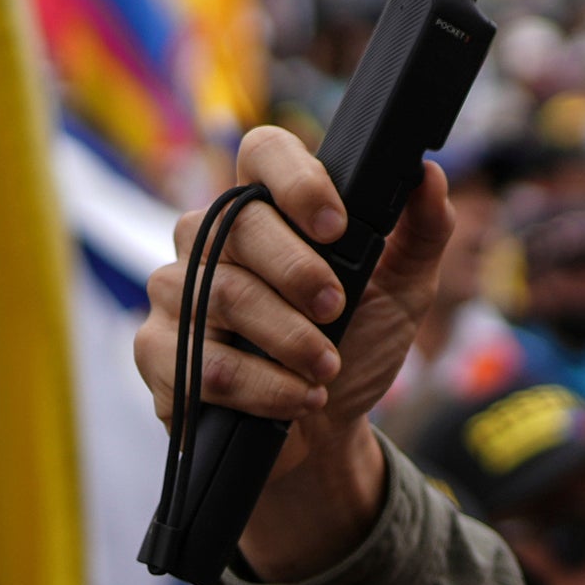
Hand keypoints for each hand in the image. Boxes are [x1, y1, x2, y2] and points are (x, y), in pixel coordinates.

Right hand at [132, 126, 457, 577]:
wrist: (329, 432)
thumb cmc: (357, 345)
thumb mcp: (404, 291)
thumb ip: (422, 232)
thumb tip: (428, 175)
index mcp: (268, 208)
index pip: (263, 152)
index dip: (296, 180)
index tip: (337, 227)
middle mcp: (210, 239)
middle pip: (236, 225)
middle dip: (298, 273)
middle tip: (339, 310)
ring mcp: (175, 292)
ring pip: (219, 295)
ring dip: (287, 337)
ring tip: (326, 368)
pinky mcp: (157, 351)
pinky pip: (200, 361)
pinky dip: (261, 386)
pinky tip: (297, 399)